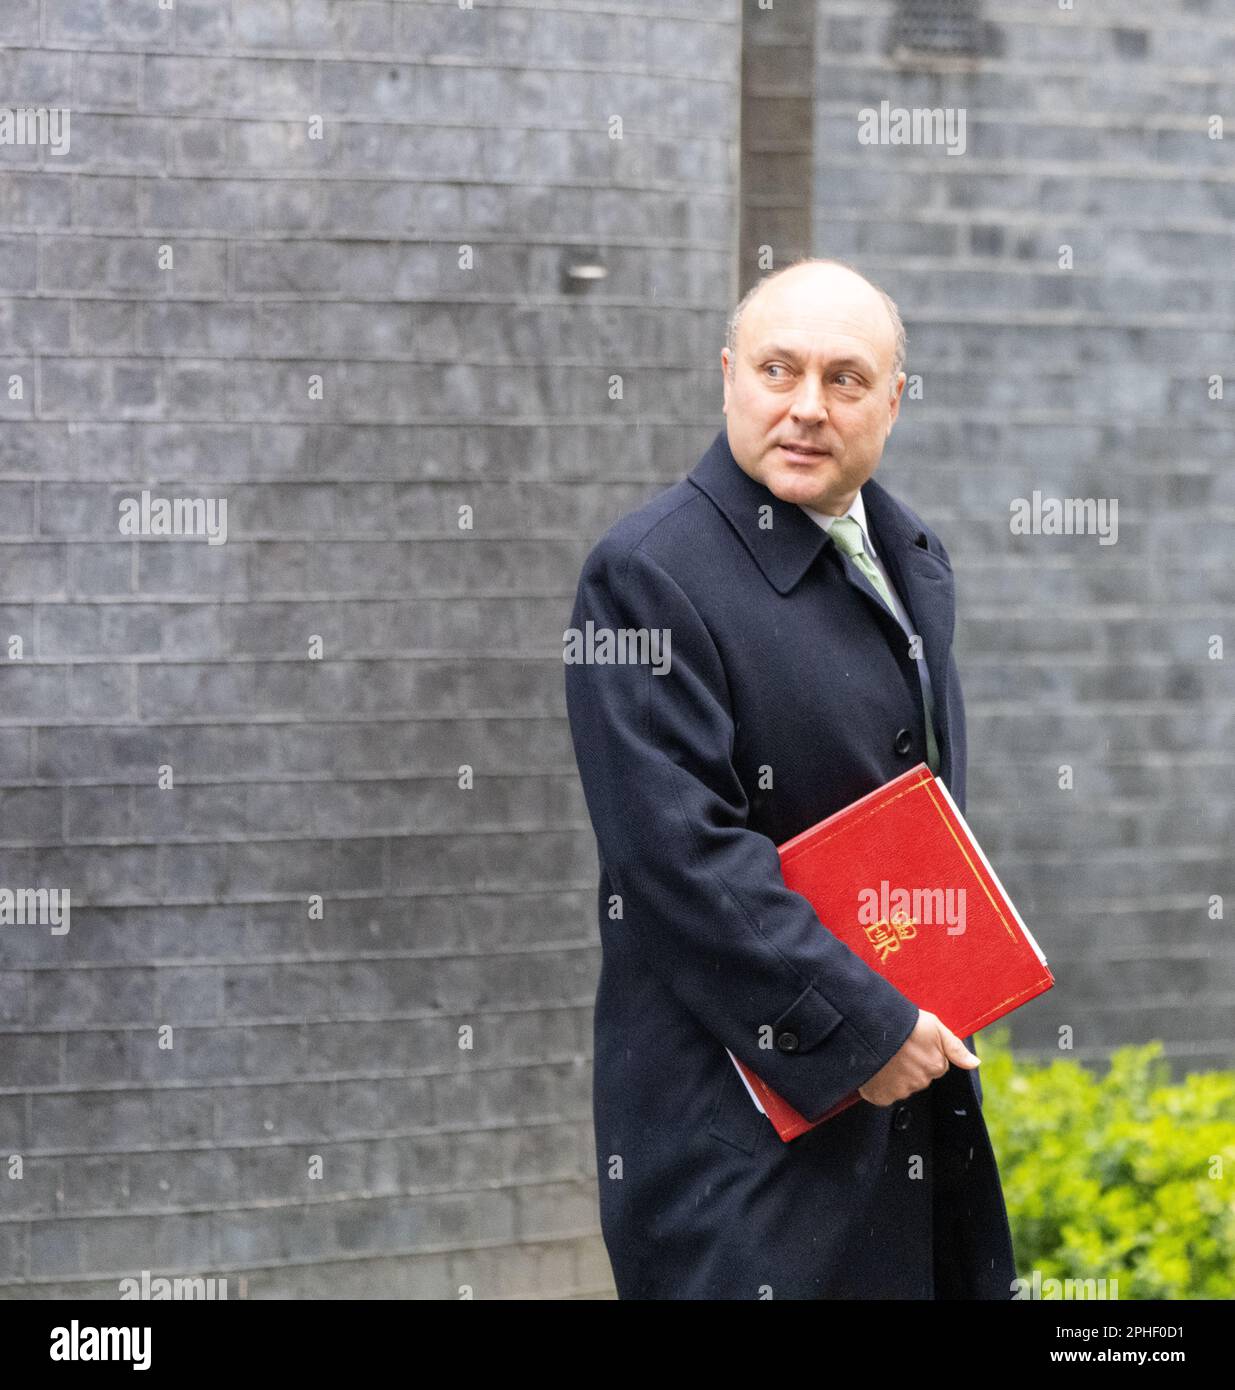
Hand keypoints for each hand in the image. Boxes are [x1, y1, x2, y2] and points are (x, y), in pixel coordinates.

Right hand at [857, 1009, 978, 1106]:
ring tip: (885, 1056)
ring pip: (902, 1086)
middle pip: (920, 1077)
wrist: (869, 1025)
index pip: (936, 1066)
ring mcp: (900, 1090)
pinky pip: (883, 1095)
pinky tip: (876, 1069)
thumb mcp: (934, 1026)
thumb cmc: (903, 1022)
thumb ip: (956, 1048)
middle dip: (911, 1066)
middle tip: (897, 1049)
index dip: (925, 1054)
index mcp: (936, 1065)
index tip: (912, 1044)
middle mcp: (920, 1082)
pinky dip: (880, 1086)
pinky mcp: (881, 1096)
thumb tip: (975, 1063)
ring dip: (895, 1076)